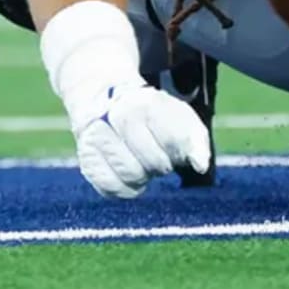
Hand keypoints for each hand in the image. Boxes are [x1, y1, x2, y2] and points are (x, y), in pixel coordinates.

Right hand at [70, 80, 211, 199]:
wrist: (108, 99)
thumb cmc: (153, 115)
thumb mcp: (178, 116)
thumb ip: (195, 139)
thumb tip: (201, 166)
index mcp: (145, 102)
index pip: (171, 138)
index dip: (179, 152)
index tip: (180, 152)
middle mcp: (117, 116)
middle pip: (152, 161)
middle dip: (163, 165)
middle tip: (162, 159)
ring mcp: (97, 138)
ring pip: (131, 176)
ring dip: (144, 177)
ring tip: (145, 166)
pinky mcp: (87, 160)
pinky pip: (110, 188)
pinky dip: (126, 189)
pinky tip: (130, 177)